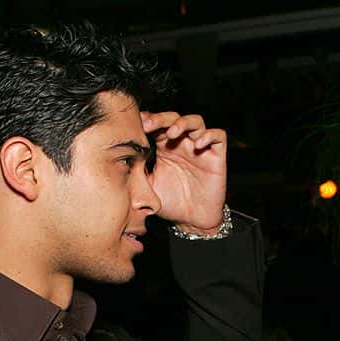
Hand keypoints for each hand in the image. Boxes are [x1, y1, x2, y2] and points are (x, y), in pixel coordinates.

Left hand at [141, 111, 226, 232]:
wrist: (191, 222)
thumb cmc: (170, 204)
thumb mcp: (147, 185)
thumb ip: (137, 169)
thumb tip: (121, 155)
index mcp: (165, 148)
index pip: (157, 125)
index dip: (148, 121)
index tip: (136, 125)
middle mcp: (183, 145)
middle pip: (174, 118)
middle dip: (161, 118)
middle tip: (149, 125)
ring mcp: (200, 149)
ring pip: (196, 122)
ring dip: (183, 123)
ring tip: (173, 132)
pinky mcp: (217, 157)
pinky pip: (218, 136)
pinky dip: (209, 135)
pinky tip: (198, 144)